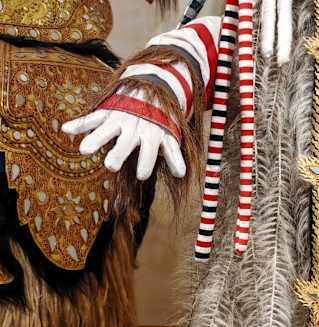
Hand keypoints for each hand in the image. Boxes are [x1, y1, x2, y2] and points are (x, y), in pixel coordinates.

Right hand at [62, 108, 185, 180]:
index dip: (147, 162)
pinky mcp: (107, 112)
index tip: (142, 175)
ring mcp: (119, 118)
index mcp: (151, 134)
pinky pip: (92, 117)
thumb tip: (181, 174)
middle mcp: (135, 127)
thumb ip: (174, 155)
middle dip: (118, 153)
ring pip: (106, 129)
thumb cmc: (160, 119)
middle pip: (126, 142)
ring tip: (84, 150)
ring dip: (95, 138)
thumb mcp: (169, 135)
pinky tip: (65, 129)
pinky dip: (79, 123)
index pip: (150, 150)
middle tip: (110, 166)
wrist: (150, 87)